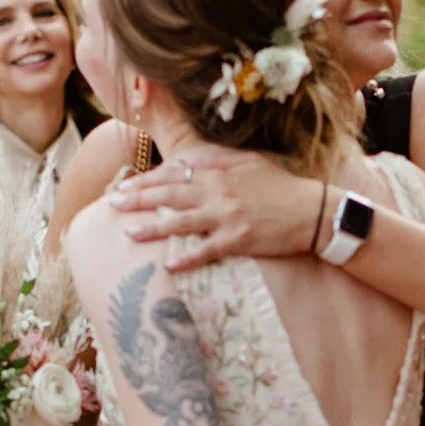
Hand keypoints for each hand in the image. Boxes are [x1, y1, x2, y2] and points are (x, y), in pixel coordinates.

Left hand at [107, 149, 321, 269]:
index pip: (174, 174)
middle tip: (113, 203)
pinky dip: (187, 258)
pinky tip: (169, 265)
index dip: (146, 180)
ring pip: (181, 222)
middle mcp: (218, 192)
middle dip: (138, 199)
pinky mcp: (238, 240)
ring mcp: (227, 217)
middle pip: (169, 195)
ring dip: (152, 227)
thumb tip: (189, 161)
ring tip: (129, 232)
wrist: (312, 211)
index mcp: (218, 173)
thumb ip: (217, 161)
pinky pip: (206, 250)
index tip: (125, 185)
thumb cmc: (281, 186)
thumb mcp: (249, 162)